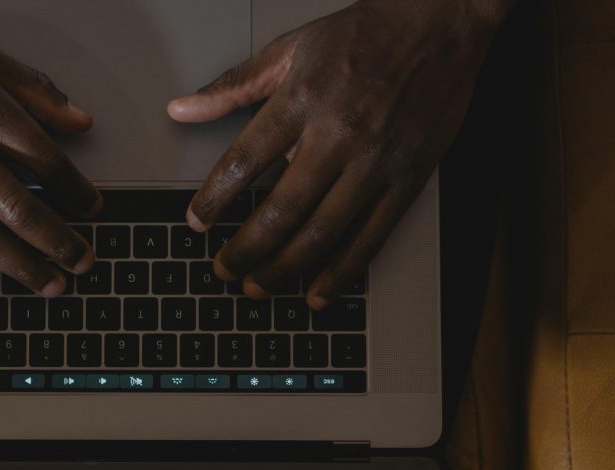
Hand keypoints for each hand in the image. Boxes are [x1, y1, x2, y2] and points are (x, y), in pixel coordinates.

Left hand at [169, 0, 510, 308]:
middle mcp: (337, 135)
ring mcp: (375, 161)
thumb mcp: (288, 49)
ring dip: (284, 269)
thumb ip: (232, 86)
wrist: (440, 21)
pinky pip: (371, 236)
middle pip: (281, 210)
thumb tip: (180, 109)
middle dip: (246, 250)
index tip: (196, 223)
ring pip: (323, 231)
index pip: (243, 162)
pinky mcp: (408, 178)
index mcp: (301, 100)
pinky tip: (317, 292)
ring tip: (257, 287)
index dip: (214, 200)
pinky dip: (342, 270)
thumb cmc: (362, 34)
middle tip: (223, 270)